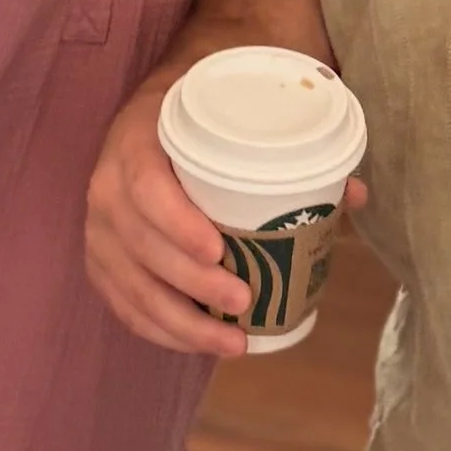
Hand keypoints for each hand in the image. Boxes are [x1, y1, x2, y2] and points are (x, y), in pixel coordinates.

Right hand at [83, 82, 372, 358]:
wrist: (160, 107)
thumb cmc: (205, 113)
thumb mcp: (237, 110)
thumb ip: (290, 144)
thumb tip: (352, 194)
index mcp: (137, 138)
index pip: (144, 185)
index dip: (176, 222)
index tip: (218, 249)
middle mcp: (106, 183)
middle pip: (139, 244)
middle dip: (191, 283)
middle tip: (243, 302)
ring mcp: (98, 226)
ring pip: (130, 284)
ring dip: (180, 321)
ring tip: (233, 341)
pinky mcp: (101, 258)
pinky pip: (123, 303)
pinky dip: (159, 330)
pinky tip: (198, 343)